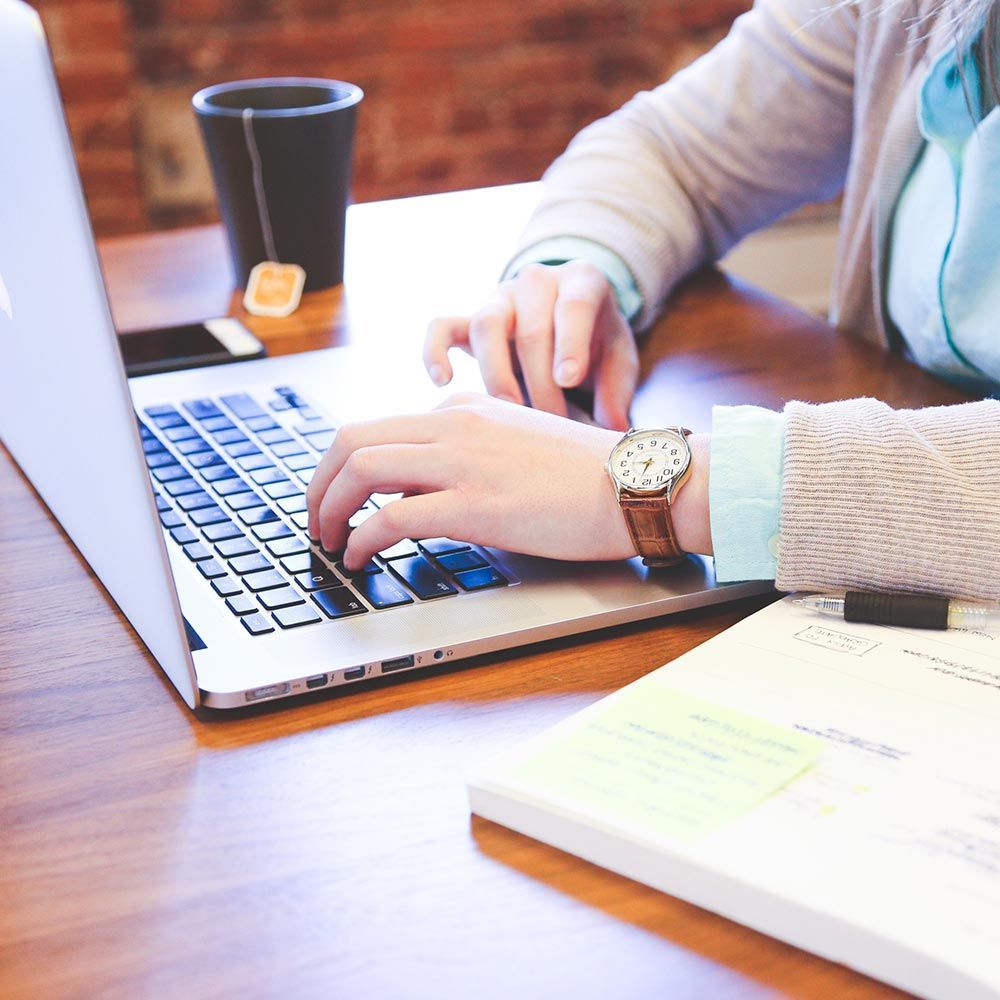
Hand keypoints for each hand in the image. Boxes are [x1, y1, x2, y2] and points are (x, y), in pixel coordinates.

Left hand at [306, 394, 711, 569]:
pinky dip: (361, 539)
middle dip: (319, 483)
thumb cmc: (587, 474)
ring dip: (329, 508)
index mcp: (464, 409)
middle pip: (352, 439)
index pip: (379, 428)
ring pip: (361, 469)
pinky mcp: (475, 504)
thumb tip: (426, 486)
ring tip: (327, 541)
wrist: (636, 482)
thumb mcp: (517, 442)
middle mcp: (454, 425)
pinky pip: (391, 517)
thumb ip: (470, 451)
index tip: (338, 497)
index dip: (344, 468)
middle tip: (315, 519)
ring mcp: (463, 462)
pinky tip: (360, 559)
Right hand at [423, 261, 638, 430]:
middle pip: (531, 329)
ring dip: (497, 375)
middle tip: (552, 423)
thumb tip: (612, 429)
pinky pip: (441, 327)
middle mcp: (537, 282)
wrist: (569, 317)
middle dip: (541, 382)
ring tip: (510, 413)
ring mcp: (499, 298)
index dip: (570, 343)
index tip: (568, 379)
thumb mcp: (619, 358)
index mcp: (582, 281)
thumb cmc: (597, 342)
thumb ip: (617, 390)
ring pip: (486, 326)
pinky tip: (443, 381)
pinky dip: (435, 351)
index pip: (573, 306)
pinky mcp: (469, 319)